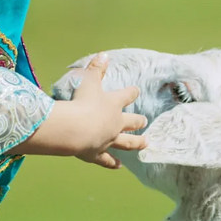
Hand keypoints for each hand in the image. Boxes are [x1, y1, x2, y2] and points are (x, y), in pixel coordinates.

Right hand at [68, 53, 146, 168]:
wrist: (75, 128)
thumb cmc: (82, 101)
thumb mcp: (88, 81)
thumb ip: (96, 68)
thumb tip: (104, 54)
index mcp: (113, 104)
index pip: (126, 96)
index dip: (131, 93)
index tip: (137, 91)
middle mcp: (114, 123)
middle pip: (131, 122)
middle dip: (138, 121)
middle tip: (145, 121)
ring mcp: (107, 140)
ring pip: (125, 143)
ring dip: (135, 143)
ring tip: (144, 144)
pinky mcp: (96, 153)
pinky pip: (106, 159)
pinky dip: (112, 163)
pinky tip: (118, 166)